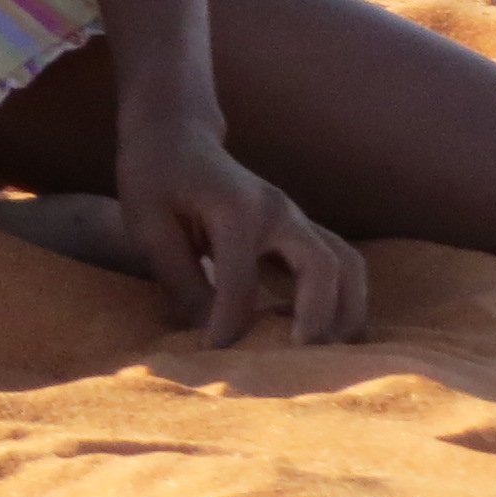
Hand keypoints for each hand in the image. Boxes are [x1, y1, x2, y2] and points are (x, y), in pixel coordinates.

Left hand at [118, 115, 366, 345]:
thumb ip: (180, 280)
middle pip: (324, 267)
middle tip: (297, 360)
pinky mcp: (301, 230)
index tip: (214, 354)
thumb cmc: (154, 178)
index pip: (241, 281)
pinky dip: (342, 301)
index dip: (229, 325)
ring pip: (347, 266)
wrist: (174, 136)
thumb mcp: (148, 225)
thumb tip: (210, 335)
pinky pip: (341, 266)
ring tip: (324, 355)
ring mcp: (297, 218)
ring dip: (346, 312)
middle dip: (318, 319)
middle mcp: (279, 211)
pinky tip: (320, 334)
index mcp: (236, 209)